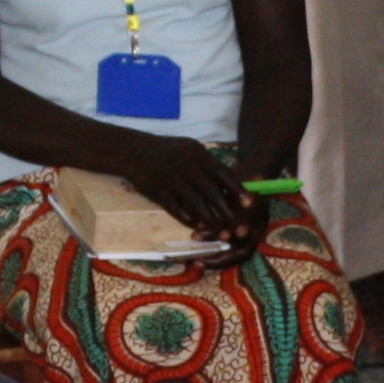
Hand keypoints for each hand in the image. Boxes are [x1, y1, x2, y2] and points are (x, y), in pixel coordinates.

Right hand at [120, 135, 254, 250]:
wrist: (134, 151)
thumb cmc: (169, 151)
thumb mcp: (190, 148)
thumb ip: (209, 164)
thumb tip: (233, 183)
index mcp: (196, 153)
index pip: (221, 173)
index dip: (236, 190)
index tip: (249, 205)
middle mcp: (185, 165)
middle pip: (211, 192)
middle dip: (227, 212)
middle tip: (240, 228)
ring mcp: (170, 178)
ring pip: (195, 203)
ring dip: (211, 221)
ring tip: (223, 234)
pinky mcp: (157, 191)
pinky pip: (175, 208)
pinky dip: (188, 218)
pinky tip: (199, 228)